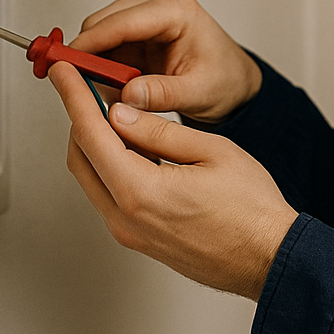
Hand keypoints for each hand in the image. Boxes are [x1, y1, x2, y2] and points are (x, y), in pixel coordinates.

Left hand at [48, 62, 296, 300]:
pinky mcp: (140, 239)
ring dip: (95, 143)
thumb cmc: (252, 210)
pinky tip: (132, 145)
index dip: (73, 96)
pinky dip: (110, 165)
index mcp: (141, 192)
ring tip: (115, 112)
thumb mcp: (212, 151)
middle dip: (79, 118)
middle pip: (80, 158)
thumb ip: (160, 132)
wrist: (269, 259)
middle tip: (88, 87)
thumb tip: (121, 114)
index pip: (90, 134)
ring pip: (92, 178)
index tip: (63, 73)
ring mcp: (130, 234)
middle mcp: (126, 218)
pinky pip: (110, 196)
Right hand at [70, 0, 261, 122]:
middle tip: (75, 88)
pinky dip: (98, 68)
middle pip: (101, 23)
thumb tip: (128, 94)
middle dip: (85, 55)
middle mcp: (156, 5)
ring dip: (91, 63)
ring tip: (97, 95)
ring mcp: (143, 17)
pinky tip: (106, 90)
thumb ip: (163, 93)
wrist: (234, 84)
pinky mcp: (134, 33)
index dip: (89, 45)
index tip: (66, 66)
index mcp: (176, 10)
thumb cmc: (225, 80)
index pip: (121, 22)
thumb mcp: (199, 91)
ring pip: (97, 35)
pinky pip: (103, 48)